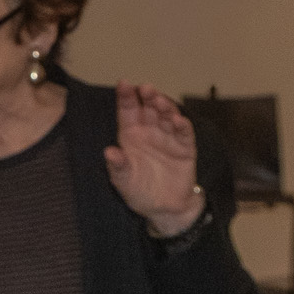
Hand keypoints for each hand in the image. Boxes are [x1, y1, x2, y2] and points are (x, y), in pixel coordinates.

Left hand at [104, 81, 203, 234]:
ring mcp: (168, 137)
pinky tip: (178, 120)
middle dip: (147, 97)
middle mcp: (150, 131)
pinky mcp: (185, 148)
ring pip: (167, 116)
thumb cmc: (139, 191)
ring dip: (165, 107)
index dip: (126, 97)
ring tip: (160, 101)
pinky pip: (185, 133)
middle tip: (145, 89)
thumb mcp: (123, 181)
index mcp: (131, 134)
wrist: (164, 209)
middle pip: (149, 109)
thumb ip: (117, 166)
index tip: (123, 84)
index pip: (128, 111)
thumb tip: (108, 152)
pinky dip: (183, 126)